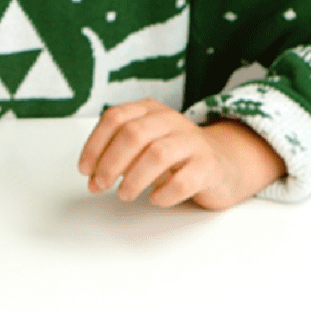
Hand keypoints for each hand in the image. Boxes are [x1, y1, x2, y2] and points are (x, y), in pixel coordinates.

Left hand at [78, 100, 286, 210]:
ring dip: (134, 179)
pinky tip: (156, 199)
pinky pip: (184, 181)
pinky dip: (164, 194)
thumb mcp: (143, 147)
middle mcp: (171, 121)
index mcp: (151, 111)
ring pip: (157, 154)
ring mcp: (193, 142)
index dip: (95, 144)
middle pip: (133, 134)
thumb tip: (92, 177)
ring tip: (125, 195)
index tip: (85, 170)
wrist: (225, 163)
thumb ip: (117, 156)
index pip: (115, 117)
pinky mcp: (209, 166)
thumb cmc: (176, 158)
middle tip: (100, 186)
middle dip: (110, 164)